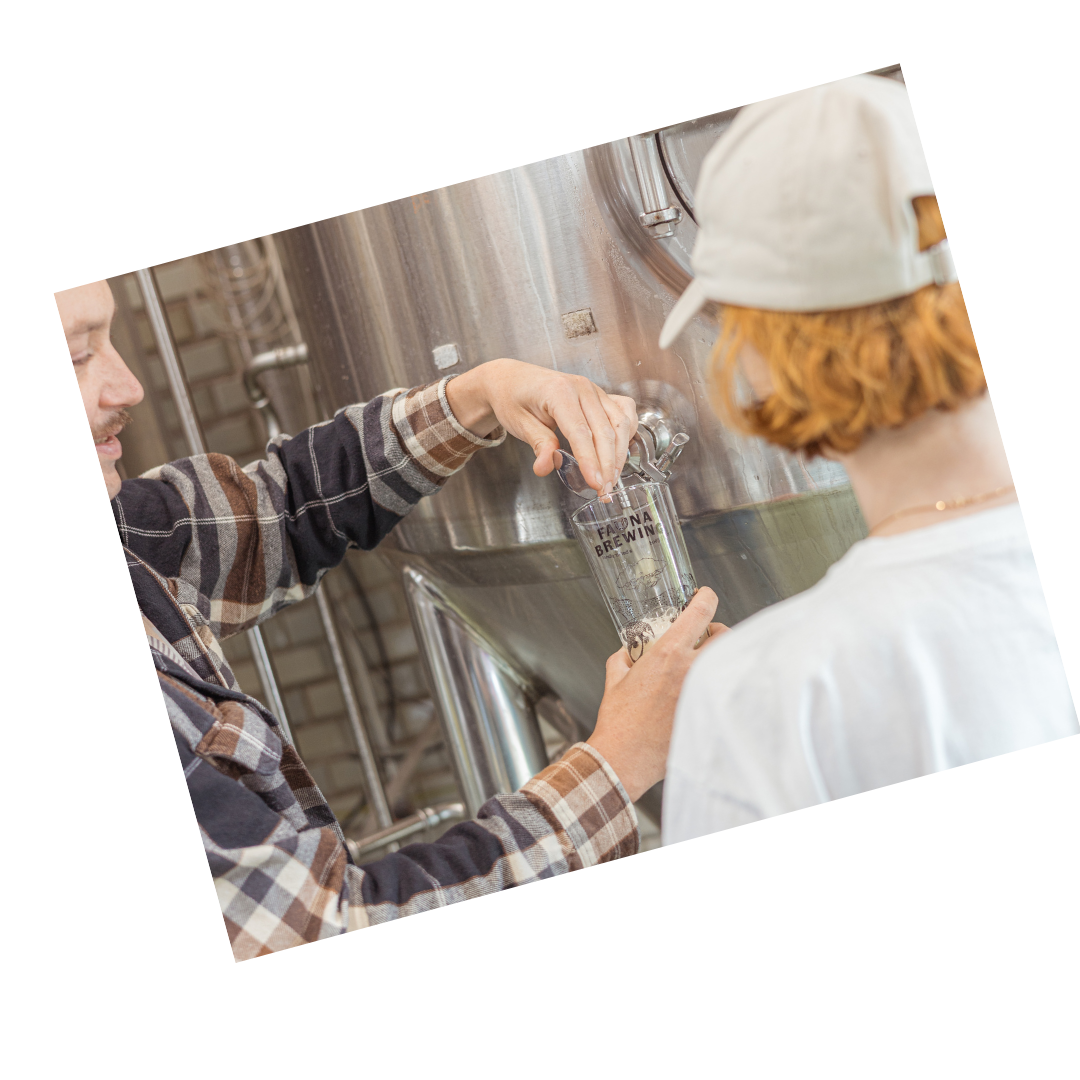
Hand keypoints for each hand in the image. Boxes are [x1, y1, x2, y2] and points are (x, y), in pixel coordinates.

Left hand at [444, 359, 637, 494]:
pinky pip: (624, 414)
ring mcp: (594, 390)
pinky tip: (619, 453)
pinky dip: (626, 434)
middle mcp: (582, 388)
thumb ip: (537, 444)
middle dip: (607, 465)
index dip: (590, 460)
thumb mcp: (518, 422)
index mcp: (559, 391)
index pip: (580, 432)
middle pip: (604, 431)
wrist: (514, 379)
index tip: (595, 483)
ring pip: (620, 423)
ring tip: (611, 478)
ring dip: (619, 454)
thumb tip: (545, 467)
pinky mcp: (601, 396)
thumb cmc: (514, 397)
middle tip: (604, 490)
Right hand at [587, 589, 727, 802]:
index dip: (706, 597)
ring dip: (720, 658)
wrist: (624, 757)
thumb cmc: (619, 721)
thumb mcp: (614, 677)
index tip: (705, 595)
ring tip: (706, 665)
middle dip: (718, 631)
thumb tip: (631, 651)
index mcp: (668, 653)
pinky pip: (724, 692)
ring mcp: (704, 692)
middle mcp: (691, 670)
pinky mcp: (709, 713)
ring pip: (728, 663)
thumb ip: (625, 656)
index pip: (701, 612)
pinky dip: (718, 687)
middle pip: (725, 636)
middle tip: (706, 636)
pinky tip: (705, 693)